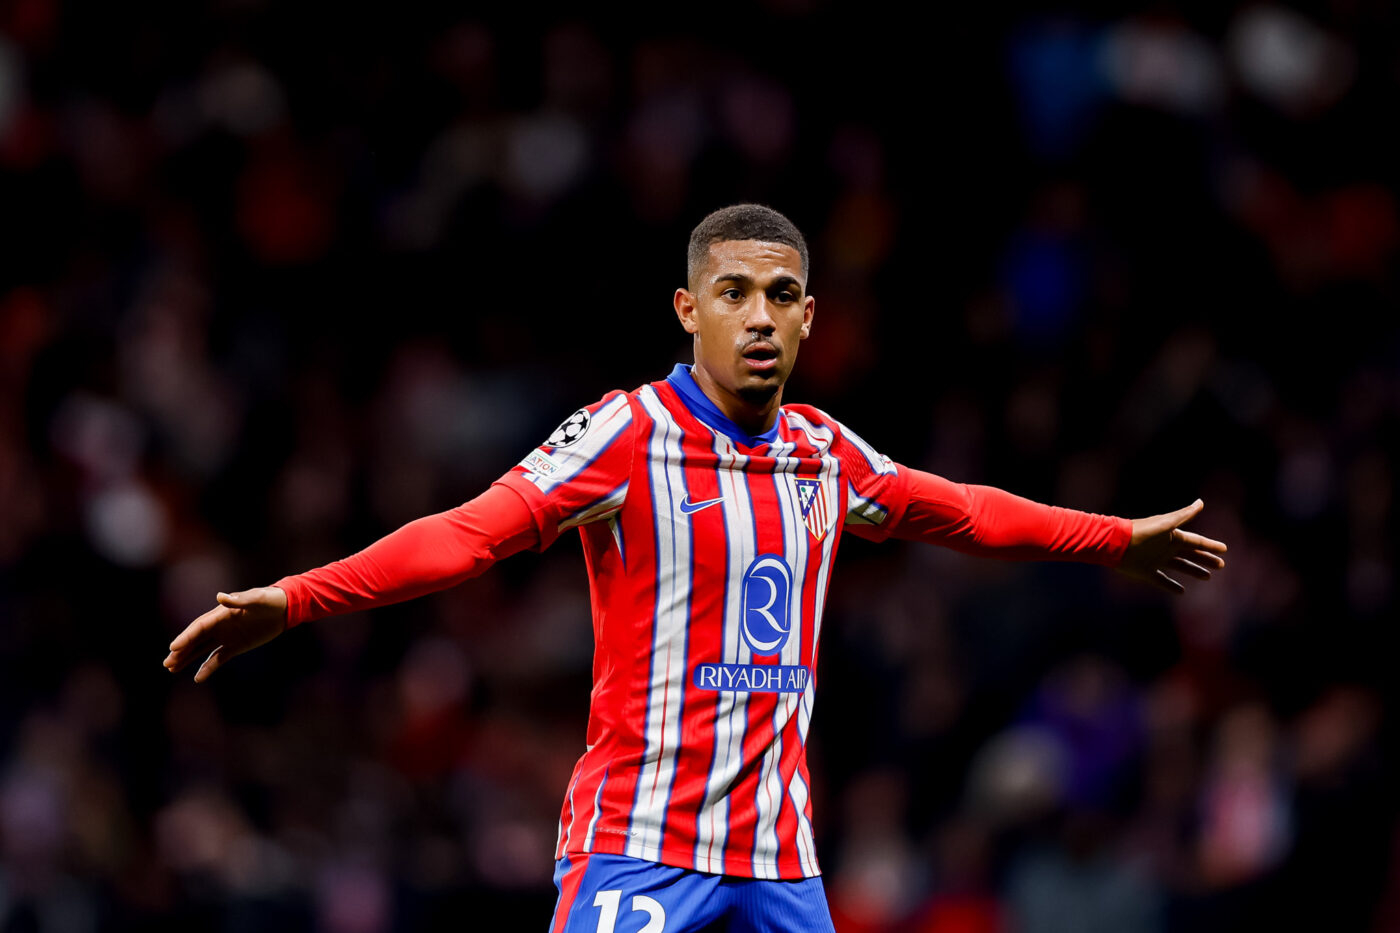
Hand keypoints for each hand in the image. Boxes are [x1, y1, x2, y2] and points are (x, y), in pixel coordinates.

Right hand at [165, 587, 287, 681]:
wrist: (284, 608)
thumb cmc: (269, 600)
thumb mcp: (256, 598)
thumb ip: (239, 600)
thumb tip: (220, 597)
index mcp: (221, 614)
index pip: (199, 627)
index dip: (186, 637)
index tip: (173, 647)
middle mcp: (219, 626)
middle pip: (195, 639)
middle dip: (181, 651)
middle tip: (167, 663)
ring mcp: (226, 636)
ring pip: (201, 649)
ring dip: (187, 658)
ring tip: (171, 669)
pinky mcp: (235, 646)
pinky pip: (218, 659)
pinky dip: (208, 668)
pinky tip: (198, 678)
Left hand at [1117, 499, 1226, 594]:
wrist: (1115, 543)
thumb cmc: (1142, 532)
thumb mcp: (1166, 524)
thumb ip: (1183, 515)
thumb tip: (1201, 502)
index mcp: (1172, 536)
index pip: (1196, 541)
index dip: (1210, 545)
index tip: (1225, 549)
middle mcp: (1166, 548)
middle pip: (1191, 554)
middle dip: (1205, 558)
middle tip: (1221, 565)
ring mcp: (1157, 560)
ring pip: (1180, 566)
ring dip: (1193, 570)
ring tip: (1207, 577)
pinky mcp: (1146, 572)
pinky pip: (1162, 580)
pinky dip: (1171, 586)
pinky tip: (1182, 591)